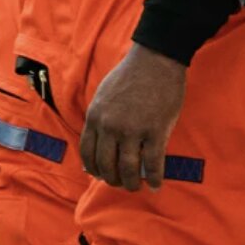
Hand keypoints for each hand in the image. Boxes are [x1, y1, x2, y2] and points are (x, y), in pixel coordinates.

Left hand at [78, 45, 187, 191]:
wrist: (156, 59)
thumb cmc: (130, 75)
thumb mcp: (103, 95)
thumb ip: (98, 119)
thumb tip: (96, 145)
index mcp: (95, 116)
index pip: (87, 154)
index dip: (94, 170)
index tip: (101, 176)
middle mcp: (110, 126)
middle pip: (106, 166)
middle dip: (112, 180)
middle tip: (120, 183)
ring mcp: (133, 130)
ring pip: (128, 169)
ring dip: (131, 184)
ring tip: (136, 186)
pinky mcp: (156, 130)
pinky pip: (153, 163)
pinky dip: (154, 178)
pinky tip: (156, 185)